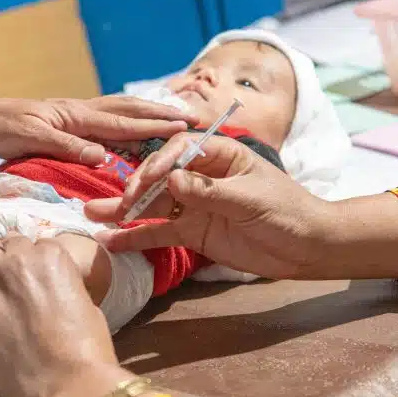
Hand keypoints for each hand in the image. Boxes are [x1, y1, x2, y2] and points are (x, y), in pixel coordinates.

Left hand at [0, 95, 195, 165]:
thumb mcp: (31, 139)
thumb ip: (67, 147)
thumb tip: (103, 158)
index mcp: (75, 115)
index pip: (122, 122)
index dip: (154, 126)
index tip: (182, 127)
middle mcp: (79, 112)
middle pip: (128, 110)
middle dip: (160, 114)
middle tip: (191, 118)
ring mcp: (74, 116)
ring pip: (120, 112)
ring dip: (147, 114)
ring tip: (173, 119)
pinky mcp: (66, 123)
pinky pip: (105, 122)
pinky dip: (126, 122)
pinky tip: (134, 129)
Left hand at [0, 234, 126, 396]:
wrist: (66, 386)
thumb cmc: (86, 352)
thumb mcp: (86, 305)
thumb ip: (63, 285)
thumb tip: (51, 287)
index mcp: (53, 255)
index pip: (37, 245)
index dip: (35, 265)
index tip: (34, 284)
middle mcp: (21, 258)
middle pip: (9, 245)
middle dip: (11, 262)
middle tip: (12, 290)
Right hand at [86, 133, 397, 280]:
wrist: (306, 246)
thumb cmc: (287, 210)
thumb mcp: (250, 198)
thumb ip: (210, 191)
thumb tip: (173, 183)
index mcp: (219, 154)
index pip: (179, 151)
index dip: (158, 164)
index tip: (144, 183)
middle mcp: (200, 175)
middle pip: (159, 176)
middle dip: (134, 188)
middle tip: (115, 204)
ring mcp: (193, 204)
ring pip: (152, 205)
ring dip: (124, 211)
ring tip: (91, 215)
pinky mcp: (192, 231)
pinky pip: (159, 233)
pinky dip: (136, 237)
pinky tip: (110, 241)